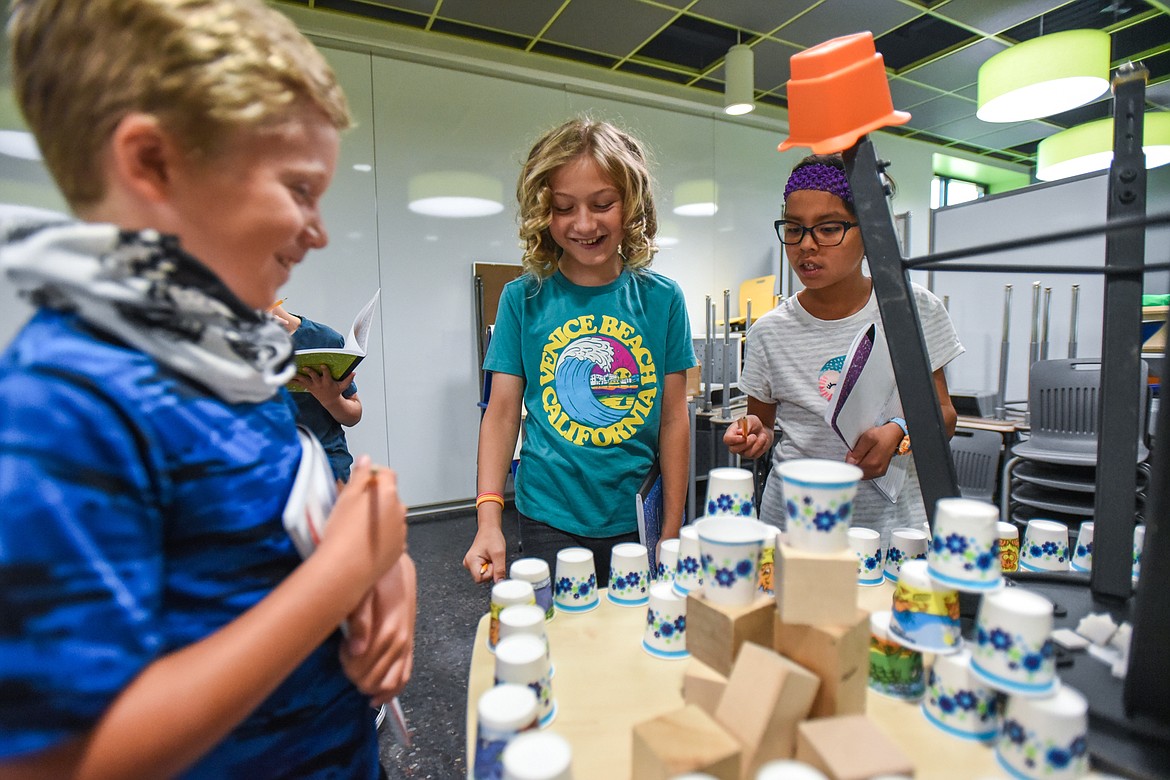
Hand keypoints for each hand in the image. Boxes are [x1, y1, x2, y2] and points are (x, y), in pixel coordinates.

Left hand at [290, 364, 352, 404]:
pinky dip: (292, 380)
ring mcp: (312, 385)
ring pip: (303, 379)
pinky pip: (298, 383)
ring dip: (297, 376)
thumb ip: (348, 379)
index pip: (326, 375)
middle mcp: (319, 383)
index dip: (324, 370)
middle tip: (306, 367)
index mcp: (327, 382)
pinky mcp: (307, 386)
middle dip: (310, 372)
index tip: (323, 365)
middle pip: (313, 377)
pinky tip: (284, 377)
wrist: (329, 401)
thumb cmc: (336, 392)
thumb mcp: (344, 386)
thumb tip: (354, 373)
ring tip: (290, 372)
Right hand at [322, 456, 407, 584]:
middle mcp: (400, 510)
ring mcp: (401, 531)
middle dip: (376, 498)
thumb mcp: (346, 497)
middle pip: (390, 496)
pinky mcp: (398, 550)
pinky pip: (392, 536)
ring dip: (380, 517)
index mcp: (388, 493)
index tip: (360, 482)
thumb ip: (359, 476)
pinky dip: (383, 535)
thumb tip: (366, 459)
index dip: (373, 474)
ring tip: (358, 528)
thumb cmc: (342, 531)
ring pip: (392, 517)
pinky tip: (365, 542)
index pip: (387, 474)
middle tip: (354, 508)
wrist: (345, 569)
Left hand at [341, 555, 416, 703]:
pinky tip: (378, 697)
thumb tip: (355, 650)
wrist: (398, 570)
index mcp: (388, 631)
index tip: (342, 647)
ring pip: (390, 683)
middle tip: (347, 656)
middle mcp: (400, 643)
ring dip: (371, 686)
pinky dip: (392, 691)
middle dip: (354, 674)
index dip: (346, 663)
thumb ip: (360, 621)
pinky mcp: (410, 647)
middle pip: (372, 678)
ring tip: (357, 673)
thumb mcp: (363, 593)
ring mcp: (406, 646)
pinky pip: (404, 676)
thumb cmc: (378, 579)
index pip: (362, 666)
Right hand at [463, 523, 506, 583]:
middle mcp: (468, 564)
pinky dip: (489, 566)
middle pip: (482, 578)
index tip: (493, 563)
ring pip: (483, 575)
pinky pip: (484, 571)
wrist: (489, 529)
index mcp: (471, 561)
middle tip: (493, 559)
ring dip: (490, 568)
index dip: (489, 573)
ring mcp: (471, 564)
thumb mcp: (499, 554)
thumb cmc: (492, 537)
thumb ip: (499, 570)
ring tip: (491, 557)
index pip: (480, 579)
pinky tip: (489, 558)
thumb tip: (499, 583)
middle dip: (491, 571)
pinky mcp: (474, 564)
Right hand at [722, 415, 772, 458]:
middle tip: (754, 436)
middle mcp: (735, 444)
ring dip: (757, 444)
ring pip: (747, 453)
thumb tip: (740, 432)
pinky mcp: (752, 455)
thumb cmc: (753, 424)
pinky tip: (762, 439)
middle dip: (746, 444)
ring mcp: (743, 451)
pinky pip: (756, 454)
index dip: (734, 439)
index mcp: (731, 433)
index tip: (743, 436)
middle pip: (734, 450)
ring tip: (762, 435)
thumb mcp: (750, 420)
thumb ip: (745, 426)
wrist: (763, 428)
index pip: (727, 439)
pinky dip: (761, 446)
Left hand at [845, 422, 903, 479]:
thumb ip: (858, 452)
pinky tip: (866, 458)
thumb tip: (850, 462)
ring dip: (858, 464)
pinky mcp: (879, 472)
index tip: (852, 453)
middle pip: (856, 471)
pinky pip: (866, 473)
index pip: (852, 468)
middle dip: (854, 462)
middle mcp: (876, 470)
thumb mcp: (867, 438)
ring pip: (860, 473)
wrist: (893, 435)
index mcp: (872, 463)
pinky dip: (863, 466)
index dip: (849, 459)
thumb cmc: (882, 435)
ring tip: (863, 454)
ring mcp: (878, 472)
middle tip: (858, 452)